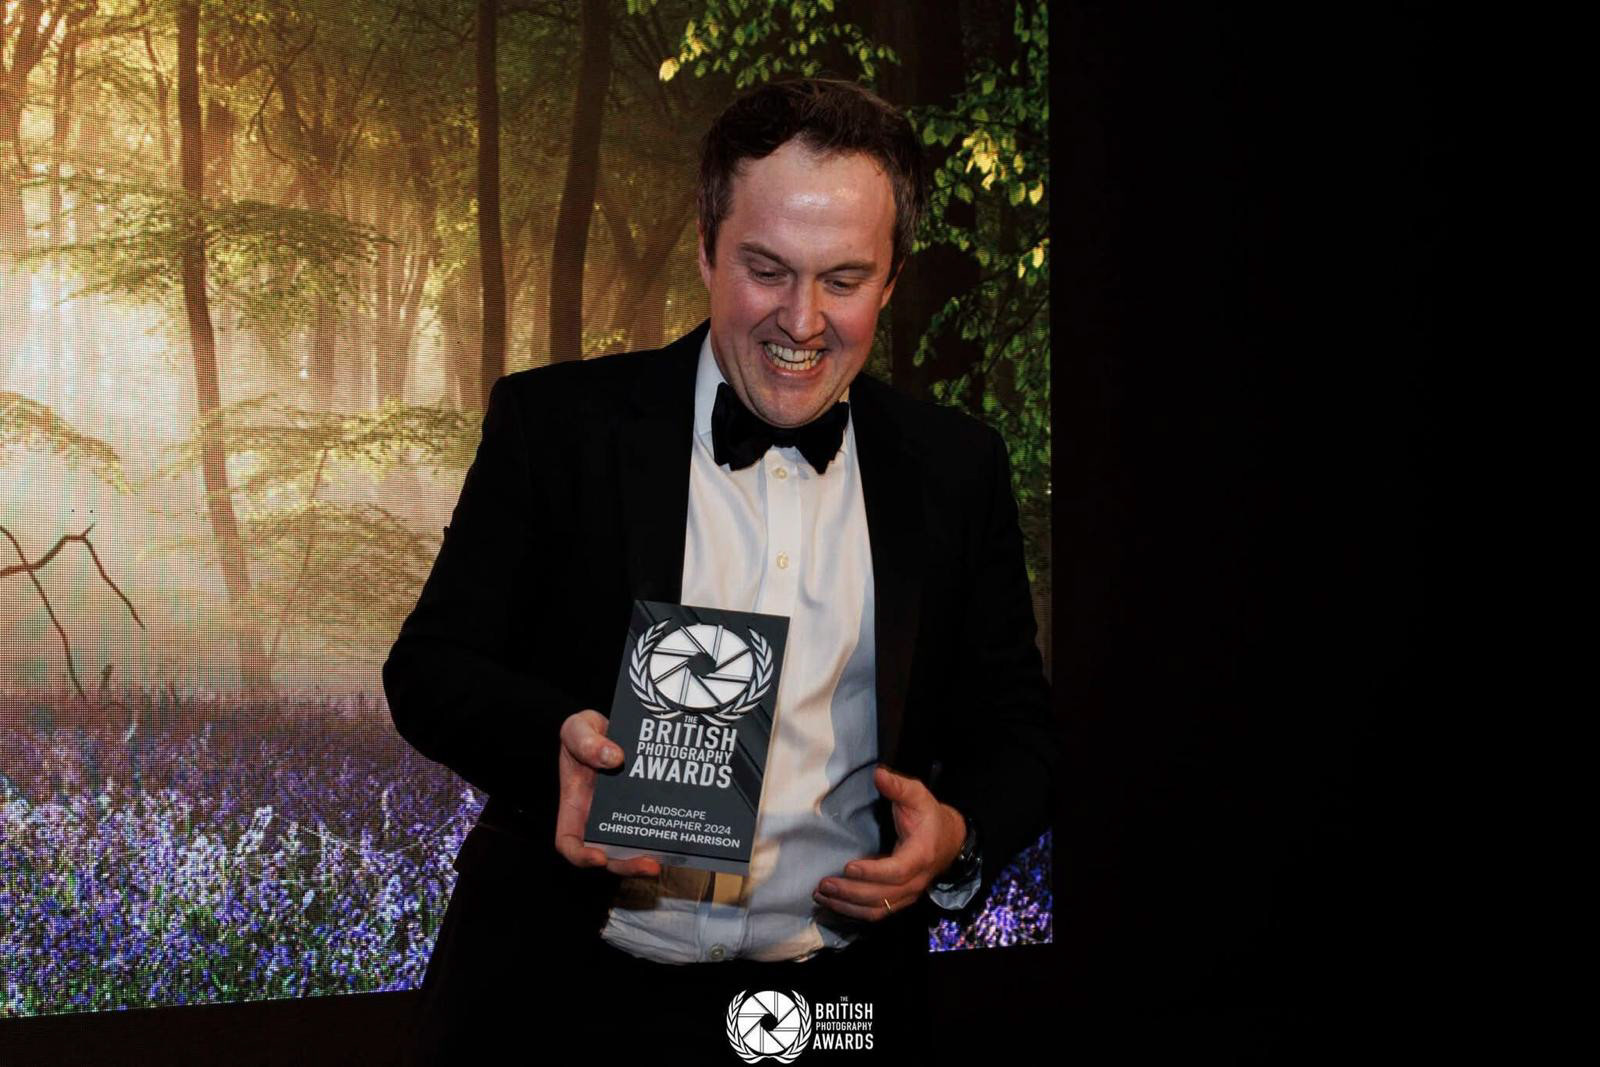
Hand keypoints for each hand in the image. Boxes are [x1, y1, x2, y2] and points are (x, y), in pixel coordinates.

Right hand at [554, 709, 661, 876]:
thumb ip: (586, 741)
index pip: (569, 841)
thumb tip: (613, 757)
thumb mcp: (577, 727)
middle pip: (607, 854)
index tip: (599, 856)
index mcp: (575, 805)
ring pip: (633, 846)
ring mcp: (623, 815)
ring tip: (667, 856)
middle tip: (649, 864)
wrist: (614, 725)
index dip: (581, 855)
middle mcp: (598, 817)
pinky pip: (653, 825)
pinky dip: (664, 834)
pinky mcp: (645, 807)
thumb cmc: (587, 731)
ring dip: (648, 856)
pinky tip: (681, 832)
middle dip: (626, 865)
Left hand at [812, 765, 966, 920]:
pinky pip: (876, 913)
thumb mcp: (919, 796)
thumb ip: (899, 786)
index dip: (872, 872)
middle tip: (824, 884)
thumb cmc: (930, 817)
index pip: (897, 870)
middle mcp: (916, 881)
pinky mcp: (900, 901)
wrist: (950, 841)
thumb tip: (879, 773)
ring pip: (877, 910)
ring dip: (847, 906)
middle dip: (850, 892)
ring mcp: (908, 895)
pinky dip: (853, 911)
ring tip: (821, 895)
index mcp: (921, 855)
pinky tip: (833, 903)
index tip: (848, 866)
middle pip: (882, 895)